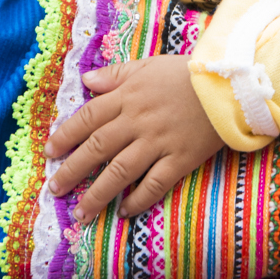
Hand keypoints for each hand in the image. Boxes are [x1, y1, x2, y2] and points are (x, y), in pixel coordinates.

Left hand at [45, 56, 224, 221]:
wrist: (229, 84)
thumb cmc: (187, 73)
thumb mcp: (147, 65)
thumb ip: (115, 74)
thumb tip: (86, 81)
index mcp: (127, 97)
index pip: (88, 118)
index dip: (66, 136)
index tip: (50, 152)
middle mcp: (137, 121)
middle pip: (97, 148)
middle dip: (73, 170)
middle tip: (55, 189)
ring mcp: (158, 142)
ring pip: (120, 172)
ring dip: (98, 194)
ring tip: (82, 213)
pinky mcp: (180, 159)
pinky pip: (154, 184)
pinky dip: (138, 199)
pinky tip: (124, 211)